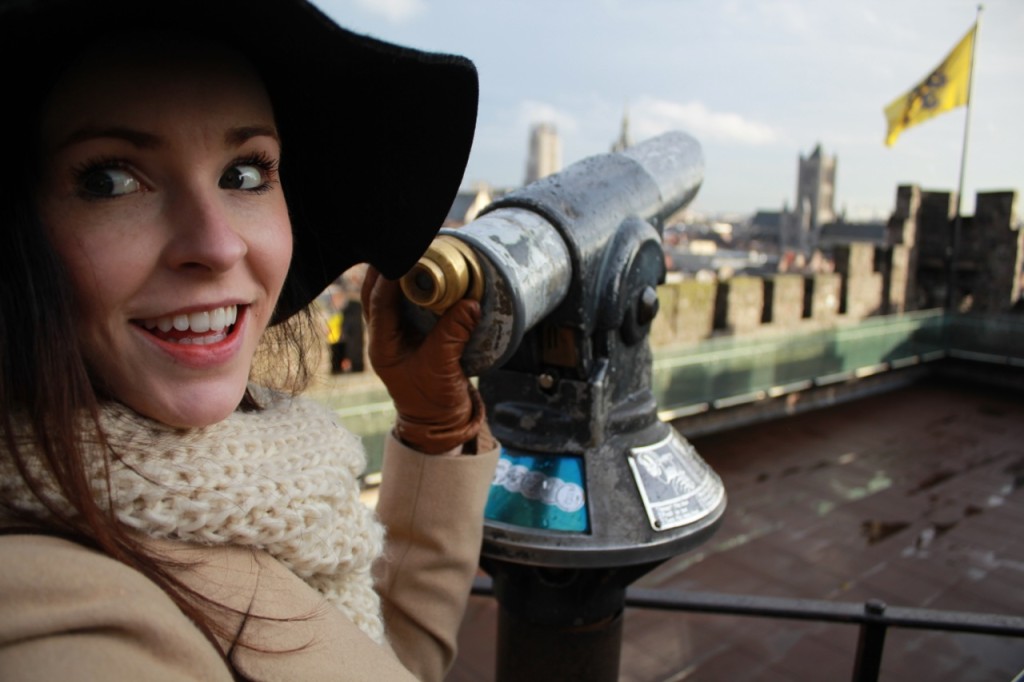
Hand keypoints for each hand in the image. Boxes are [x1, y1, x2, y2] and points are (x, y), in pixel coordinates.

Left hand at [361, 267, 489, 454]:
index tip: (406, 253)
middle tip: (406, 244)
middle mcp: (384, 336)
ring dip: (402, 275)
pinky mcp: (413, 336)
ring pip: (391, 296)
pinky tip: (431, 274)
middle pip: (377, 292)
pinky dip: (418, 288)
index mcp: (381, 345)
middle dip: (389, 267)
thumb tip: (470, 302)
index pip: (379, 301)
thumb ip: (454, 335)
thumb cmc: (434, 403)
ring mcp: (397, 335)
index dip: (390, 276)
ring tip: (418, 251)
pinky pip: (409, 304)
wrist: (440, 425)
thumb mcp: (443, 367)